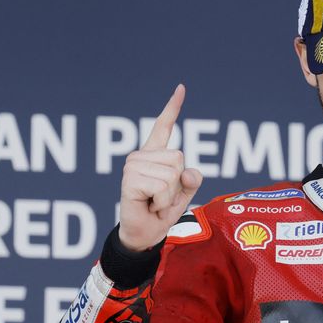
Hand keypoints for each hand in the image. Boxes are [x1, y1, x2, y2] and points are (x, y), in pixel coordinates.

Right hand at [118, 84, 202, 251]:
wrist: (144, 234)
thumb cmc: (161, 210)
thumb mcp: (184, 193)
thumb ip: (191, 179)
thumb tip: (189, 173)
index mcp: (155, 154)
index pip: (163, 126)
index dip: (172, 108)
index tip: (181, 88)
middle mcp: (141, 156)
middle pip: (179, 158)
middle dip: (178, 183)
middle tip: (162, 196)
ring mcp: (133, 166)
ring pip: (172, 174)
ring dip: (169, 195)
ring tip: (155, 201)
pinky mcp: (130, 180)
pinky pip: (163, 186)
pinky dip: (162, 201)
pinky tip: (149, 205)